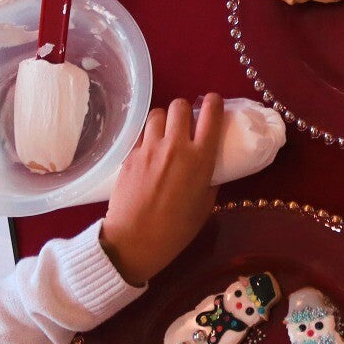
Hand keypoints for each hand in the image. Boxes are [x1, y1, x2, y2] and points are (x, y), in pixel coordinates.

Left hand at [100, 94, 223, 285]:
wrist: (135, 241)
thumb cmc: (177, 229)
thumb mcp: (205, 204)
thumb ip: (210, 180)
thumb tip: (210, 168)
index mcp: (201, 158)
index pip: (211, 114)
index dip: (214, 102)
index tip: (213, 103)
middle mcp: (176, 146)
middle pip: (179, 106)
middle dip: (184, 110)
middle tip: (186, 122)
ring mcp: (149, 149)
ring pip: (157, 114)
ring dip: (164, 120)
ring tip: (165, 133)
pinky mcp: (129, 156)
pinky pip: (140, 134)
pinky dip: (147, 136)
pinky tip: (149, 150)